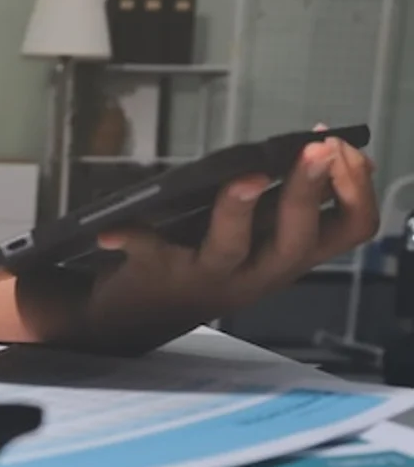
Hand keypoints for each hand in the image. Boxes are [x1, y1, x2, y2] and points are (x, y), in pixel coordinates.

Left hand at [17, 132, 378, 355]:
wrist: (134, 317)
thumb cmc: (203, 264)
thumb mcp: (256, 241)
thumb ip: (284, 205)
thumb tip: (322, 149)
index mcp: (284, 258)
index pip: (348, 231)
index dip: (357, 189)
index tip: (346, 149)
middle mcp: (253, 274)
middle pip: (295, 241)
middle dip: (309, 193)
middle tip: (317, 150)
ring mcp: (204, 276)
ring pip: (230, 248)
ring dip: (238, 209)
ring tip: (243, 177)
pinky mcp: (156, 275)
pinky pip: (145, 253)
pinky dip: (128, 238)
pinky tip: (110, 231)